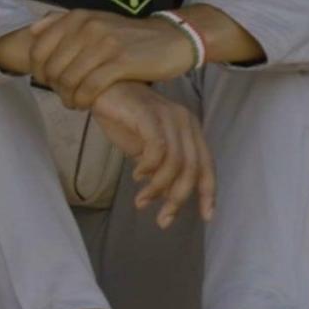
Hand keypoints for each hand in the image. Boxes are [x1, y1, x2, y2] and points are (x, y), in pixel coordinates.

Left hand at [26, 7, 199, 110]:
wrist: (172, 38)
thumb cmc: (129, 36)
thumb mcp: (96, 21)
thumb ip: (63, 24)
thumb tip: (33, 30)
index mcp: (77, 17)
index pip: (38, 50)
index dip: (38, 71)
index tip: (48, 81)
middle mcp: (87, 27)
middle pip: (52, 68)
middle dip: (54, 87)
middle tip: (64, 95)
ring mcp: (104, 44)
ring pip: (69, 79)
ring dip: (68, 97)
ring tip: (74, 102)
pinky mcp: (121, 62)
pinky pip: (90, 87)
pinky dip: (83, 100)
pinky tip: (86, 105)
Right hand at [89, 82, 215, 229]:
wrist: (99, 90)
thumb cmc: (122, 118)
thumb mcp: (145, 150)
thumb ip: (160, 170)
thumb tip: (168, 198)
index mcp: (190, 130)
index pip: (206, 166)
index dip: (209, 193)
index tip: (206, 217)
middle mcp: (185, 122)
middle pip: (191, 169)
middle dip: (178, 199)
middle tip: (162, 219)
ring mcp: (169, 117)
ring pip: (175, 163)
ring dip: (158, 188)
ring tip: (141, 200)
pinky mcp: (150, 115)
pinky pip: (157, 149)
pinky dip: (149, 167)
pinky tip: (137, 175)